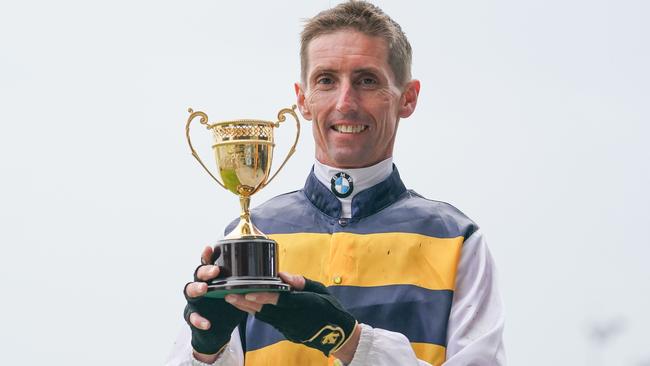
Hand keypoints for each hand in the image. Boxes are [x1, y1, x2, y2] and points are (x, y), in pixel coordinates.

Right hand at [184, 246, 247, 358]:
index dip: (207, 255)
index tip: (210, 248)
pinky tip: (207, 323)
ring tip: (204, 289)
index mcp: (212, 278)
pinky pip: (192, 316)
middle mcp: (201, 285)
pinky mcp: (192, 315)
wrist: (217, 329)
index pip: (207, 262)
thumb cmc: (228, 307)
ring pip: (188, 290)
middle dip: (205, 270)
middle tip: (215, 271)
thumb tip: (274, 276)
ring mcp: (194, 300)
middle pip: (197, 273)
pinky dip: (198, 319)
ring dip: (196, 288)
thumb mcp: (240, 293)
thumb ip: (249, 284)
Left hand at [225, 273, 357, 357]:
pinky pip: (268, 321)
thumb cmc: (329, 308)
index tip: (249, 293)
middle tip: (228, 294)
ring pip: (263, 317)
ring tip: (231, 298)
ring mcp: (289, 327)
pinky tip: (245, 306)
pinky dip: (255, 312)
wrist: (337, 335)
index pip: (281, 301)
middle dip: (246, 303)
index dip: (264, 297)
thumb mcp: (320, 290)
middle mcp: (295, 318)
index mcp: (306, 304)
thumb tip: (282, 275)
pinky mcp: (286, 332)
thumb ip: (301, 282)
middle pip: (266, 311)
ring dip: (246, 308)